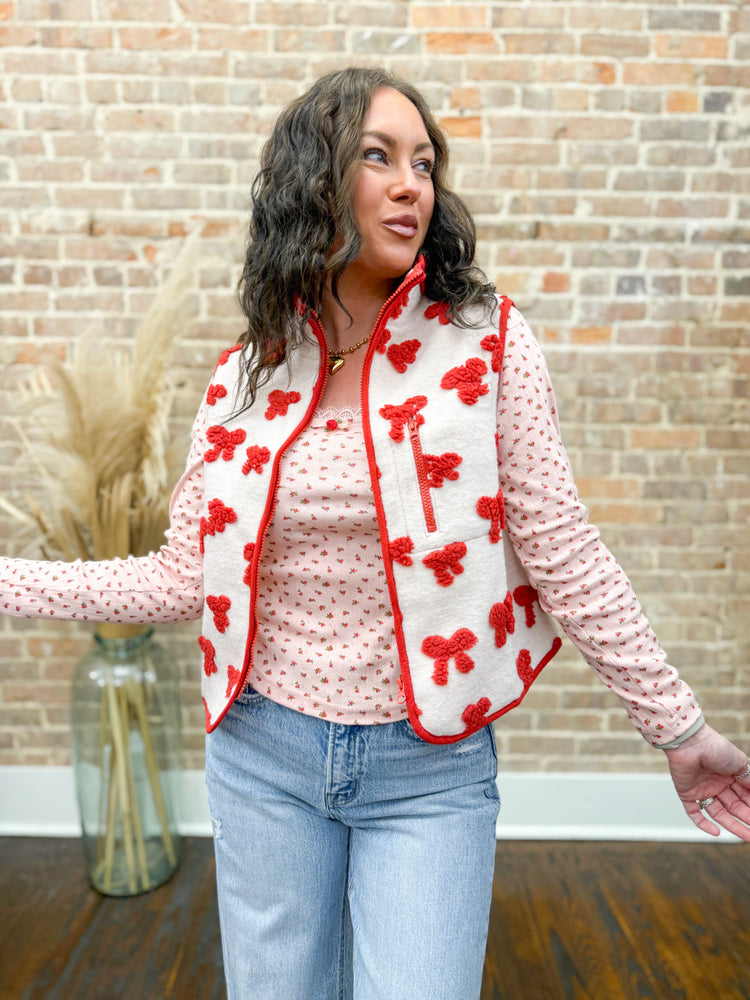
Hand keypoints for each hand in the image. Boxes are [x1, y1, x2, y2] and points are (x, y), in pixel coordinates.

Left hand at [663, 724, 749, 839]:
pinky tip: (716, 833)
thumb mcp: (740, 763)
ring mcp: (702, 789)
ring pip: (719, 813)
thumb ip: (749, 780)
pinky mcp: (687, 793)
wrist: (690, 742)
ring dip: (732, 826)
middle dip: (746, 819)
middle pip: (733, 807)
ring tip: (747, 837)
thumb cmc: (715, 747)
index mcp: (730, 775)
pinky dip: (703, 824)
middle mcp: (717, 783)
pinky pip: (695, 812)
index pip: (744, 796)